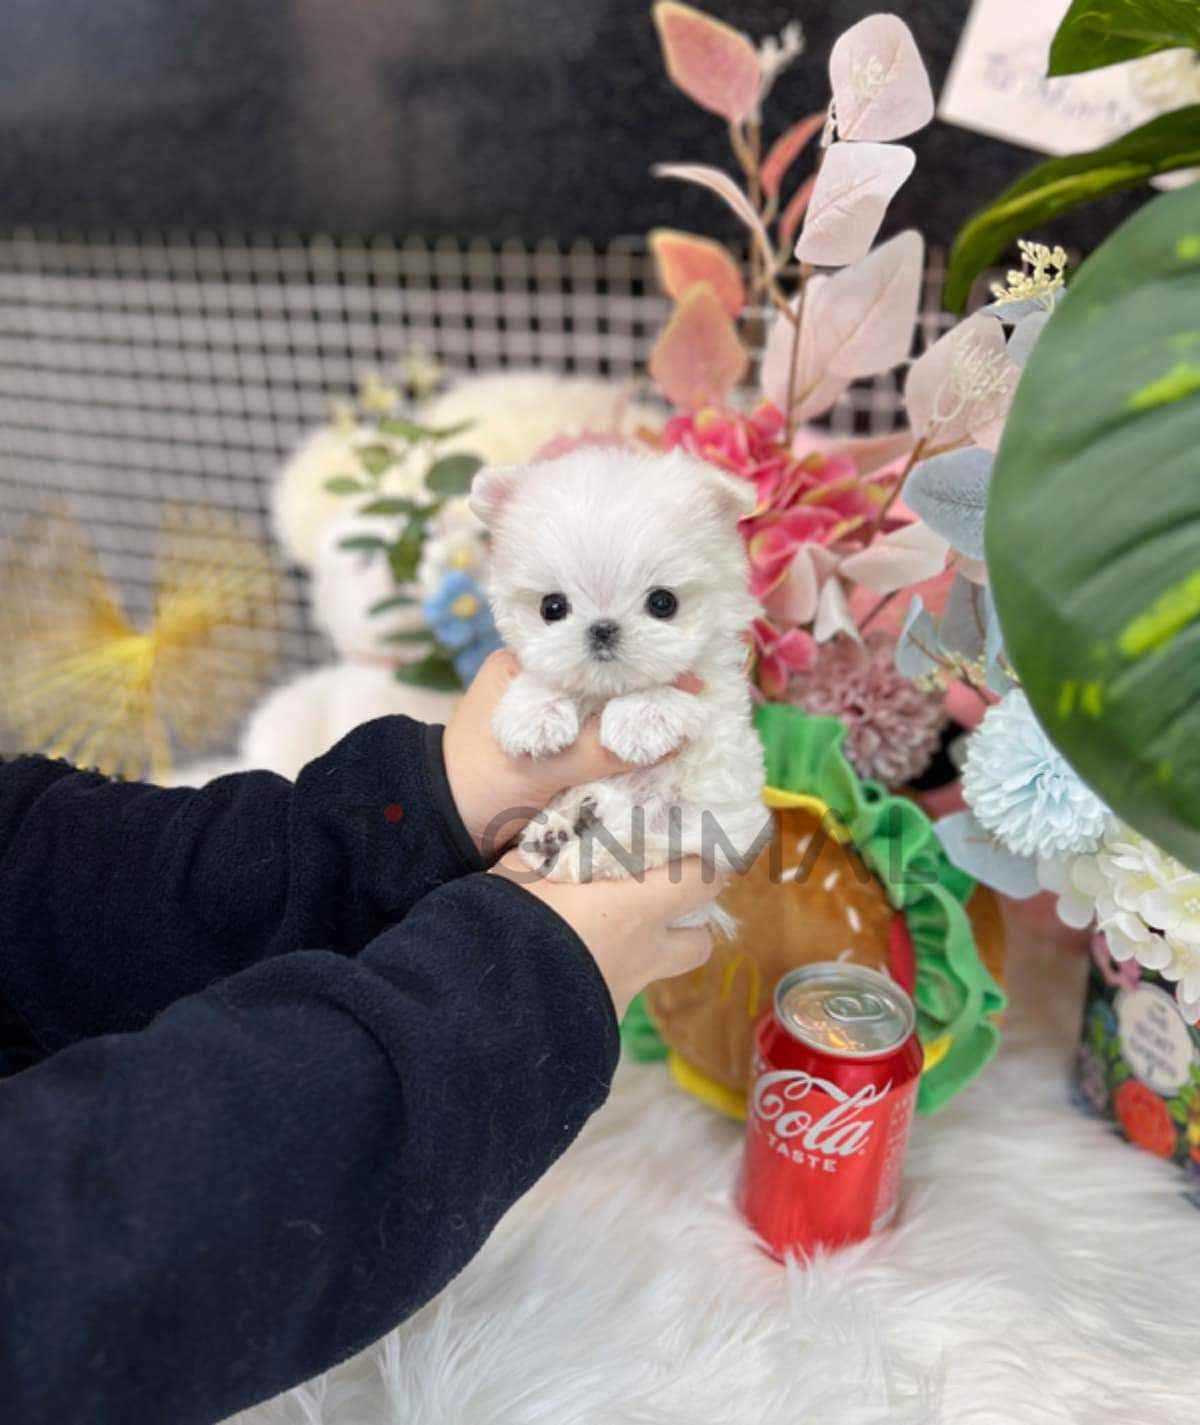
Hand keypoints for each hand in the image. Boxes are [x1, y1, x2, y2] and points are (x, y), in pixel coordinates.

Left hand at [443, 650, 701, 858]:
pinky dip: (627, 740)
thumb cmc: (475, 788)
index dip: (640, 666)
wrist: (439, 827)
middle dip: (648, 688)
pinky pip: (601, 733)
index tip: (686, 679)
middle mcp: (538, 680)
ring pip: (606, 705)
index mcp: (522, 667)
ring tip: (691, 716)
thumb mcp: (541, 769)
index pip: (592, 657)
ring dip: (641, 714)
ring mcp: (550, 711)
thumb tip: (672, 736)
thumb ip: (602, 752)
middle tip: (699, 695)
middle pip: (606, 678)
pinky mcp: (558, 743)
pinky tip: (662, 743)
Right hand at [490, 851, 722, 1016]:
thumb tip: (557, 826)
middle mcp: (642, 954)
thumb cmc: (512, 919)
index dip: (702, 865)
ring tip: (613, 934)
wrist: (490, 1002)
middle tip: (657, 901)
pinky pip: (616, 993)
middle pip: (700, 943)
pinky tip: (573, 966)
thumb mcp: (525, 867)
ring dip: (649, 952)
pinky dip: (605, 977)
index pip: (703, 881)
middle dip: (686, 922)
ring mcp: (624, 992)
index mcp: (635, 908)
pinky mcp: (600, 1021)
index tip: (686, 851)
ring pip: (659, 972)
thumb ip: (552, 846)